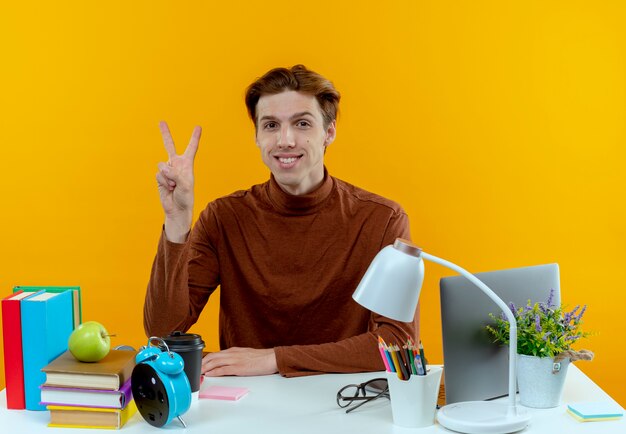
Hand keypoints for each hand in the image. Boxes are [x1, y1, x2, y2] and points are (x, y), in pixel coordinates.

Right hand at [156, 121, 201, 241]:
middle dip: (165, 134)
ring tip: (174, 186)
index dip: (195, 137)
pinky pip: (159, 174)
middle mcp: (176, 164)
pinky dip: (164, 182)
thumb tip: (163, 168)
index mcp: (187, 164)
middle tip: (161, 122)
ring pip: (162, 165)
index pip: (191, 148)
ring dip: (168, 177)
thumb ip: (175, 174)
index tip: (198, 127)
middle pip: (170, 146)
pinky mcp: (160, 177)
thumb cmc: (185, 197)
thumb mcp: (185, 185)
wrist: (177, 209)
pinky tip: (169, 188)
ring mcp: (167, 170)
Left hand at [202, 347, 277, 376]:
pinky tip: (209, 374)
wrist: (271, 358)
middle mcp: (232, 353)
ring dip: (205, 368)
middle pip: (212, 357)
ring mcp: (235, 360)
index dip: (206, 359)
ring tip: (198, 373)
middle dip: (202, 363)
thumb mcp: (245, 354)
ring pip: (215, 362)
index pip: (216, 354)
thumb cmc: (260, 358)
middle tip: (195, 369)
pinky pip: (223, 369)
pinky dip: (214, 372)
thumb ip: (235, 357)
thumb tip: (227, 363)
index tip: (200, 364)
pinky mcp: (238, 367)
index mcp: (233, 350)